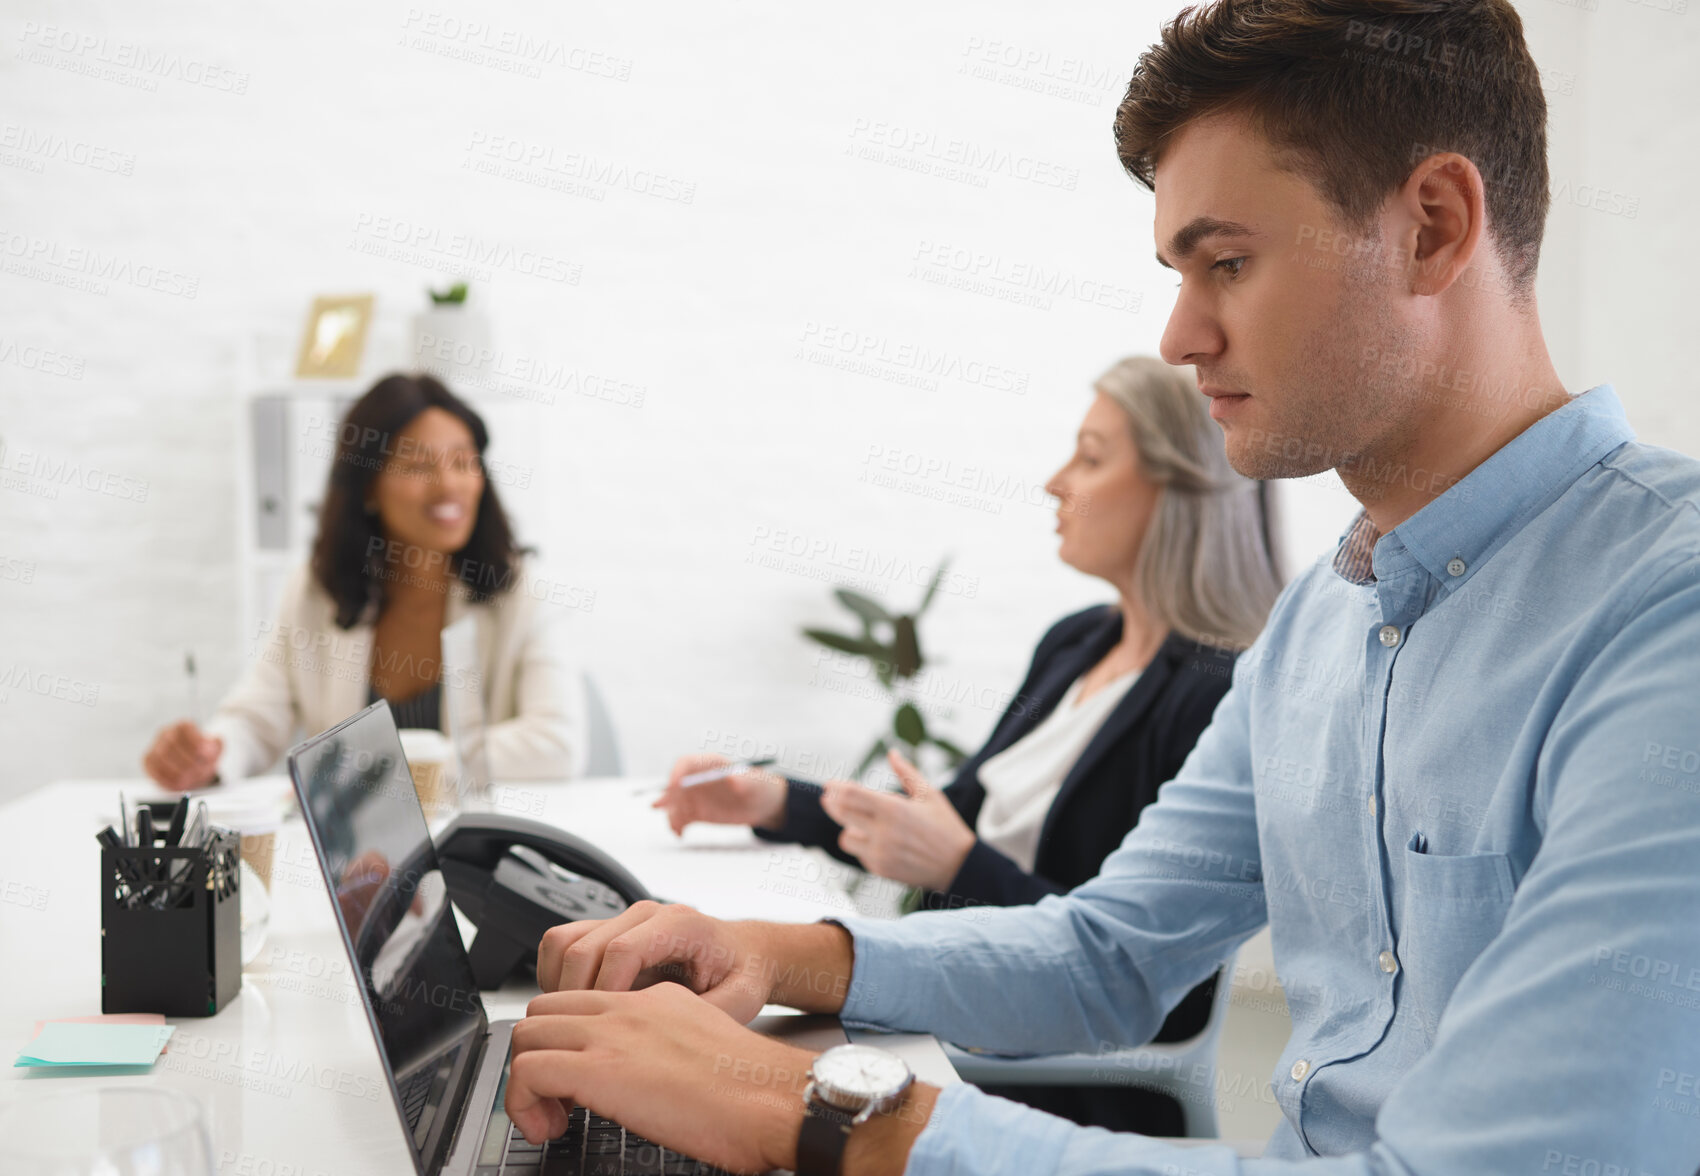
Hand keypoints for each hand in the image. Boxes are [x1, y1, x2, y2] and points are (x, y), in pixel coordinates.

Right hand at [142, 720, 222, 791]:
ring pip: (161, 758)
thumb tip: (207, 748)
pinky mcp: (148, 762)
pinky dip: (167, 779)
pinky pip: (153, 770)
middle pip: (171, 745)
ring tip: (191, 778)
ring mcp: (154, 747)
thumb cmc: (203, 756)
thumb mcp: (215, 749)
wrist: (194, 767)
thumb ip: (215, 746)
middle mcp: (166, 734)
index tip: (206, 755)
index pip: (184, 729)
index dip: (195, 742)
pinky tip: (179, 783)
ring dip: (177, 771)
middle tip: (200, 771)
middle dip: (188, 761)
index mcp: (183, 726)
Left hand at [506, 983, 816, 1172]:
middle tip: (557, 1103)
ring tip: (551, 1119)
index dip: (563, 1043)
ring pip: (525, 1037)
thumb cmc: (754, 1089)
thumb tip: (652, 1077)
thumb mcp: (708, 1043)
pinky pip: (526, 1072)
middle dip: (535, 1058)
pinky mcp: (599, 1068)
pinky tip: (552, 1128)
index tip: (572, 1084)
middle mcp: (626, 1008)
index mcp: (654, 1000)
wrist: (772, 1098)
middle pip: (542, 1013)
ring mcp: (611, 1034)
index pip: (579, 1002)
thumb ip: (670, 1044)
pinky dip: (523, 1104)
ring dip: (525, 1084)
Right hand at [537, 900, 776, 1023]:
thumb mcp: (742, 997)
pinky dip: (553, 976)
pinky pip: (560, 944)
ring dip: (558, 985)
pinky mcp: (606, 930)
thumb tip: (674, 1035)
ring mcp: (622, 919)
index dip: (604, 992)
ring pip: (562, 941)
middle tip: (585, 1037)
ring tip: (575, 1022)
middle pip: (583, 947)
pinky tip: (572, 1007)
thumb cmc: (741, 973)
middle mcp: (645, 915)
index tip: (604, 1028)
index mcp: (678, 925)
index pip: (621, 950)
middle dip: (574, 997)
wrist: (741, 952)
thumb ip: (713, 1012)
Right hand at [652, 753, 787, 834]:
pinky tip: (680, 834)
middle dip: (672, 799)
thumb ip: (744, 781)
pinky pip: (680, 819)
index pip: (685, 764)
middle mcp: (697, 779)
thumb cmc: (759, 788)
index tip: (674, 787)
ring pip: (674, 804)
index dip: (676, 773)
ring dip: (672, 815)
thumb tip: (733, 780)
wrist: (761, 805)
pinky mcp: (696, 812)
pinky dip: (677, 826)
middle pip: (674, 786)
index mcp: (709, 764)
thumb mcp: (755, 785)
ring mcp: (695, 796)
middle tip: (678, 812)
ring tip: (677, 826)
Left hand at [819, 750, 975, 892]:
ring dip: (849, 828)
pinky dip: (862, 845)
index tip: (829, 785)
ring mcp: (879, 853)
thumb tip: (892, 753)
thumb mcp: (930, 795)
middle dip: (832, 803)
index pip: (851, 794)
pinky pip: (859, 854)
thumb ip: (906, 773)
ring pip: (846, 838)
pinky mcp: (880, 869)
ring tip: (860, 823)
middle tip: (829, 798)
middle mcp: (882, 832)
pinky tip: (876, 840)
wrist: (958, 866)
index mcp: (893, 809)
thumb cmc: (946, 827)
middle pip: (842, 813)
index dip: (836, 787)